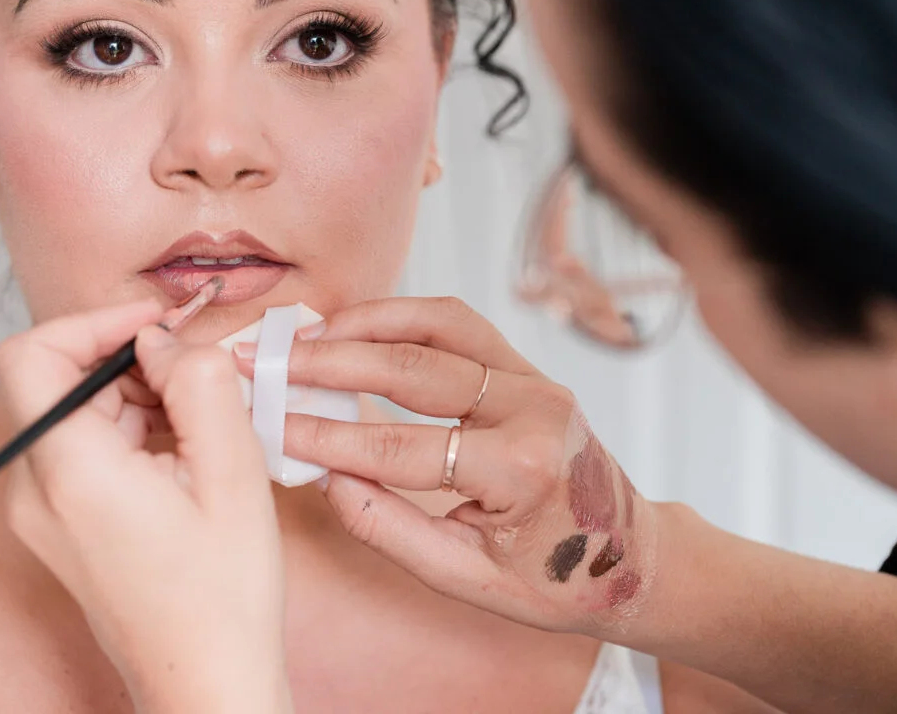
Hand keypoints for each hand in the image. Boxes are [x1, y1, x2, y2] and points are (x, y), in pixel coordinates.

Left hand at [0, 300, 292, 713]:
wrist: (205, 683)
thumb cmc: (220, 600)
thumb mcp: (233, 471)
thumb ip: (198, 382)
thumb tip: (166, 338)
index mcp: (69, 471)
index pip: (31, 353)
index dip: (92, 321)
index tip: (152, 324)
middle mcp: (35, 489)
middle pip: (57, 379)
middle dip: (127, 361)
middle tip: (195, 376)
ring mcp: (40, 511)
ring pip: (72, 411)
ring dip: (133, 398)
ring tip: (198, 431)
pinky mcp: (57, 525)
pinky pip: (80, 448)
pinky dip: (128, 433)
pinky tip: (181, 458)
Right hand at [238, 296, 656, 636]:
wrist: (629, 559)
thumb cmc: (553, 580)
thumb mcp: (468, 580)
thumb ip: (392, 530)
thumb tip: (327, 479)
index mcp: (520, 470)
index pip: (401, 447)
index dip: (328, 437)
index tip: (271, 425)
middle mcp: (533, 410)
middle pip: (414, 369)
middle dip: (331, 363)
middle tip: (268, 362)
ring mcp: (534, 379)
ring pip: (439, 323)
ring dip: (366, 322)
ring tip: (304, 334)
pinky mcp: (527, 367)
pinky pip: (458, 323)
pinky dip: (402, 316)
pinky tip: (355, 326)